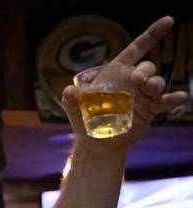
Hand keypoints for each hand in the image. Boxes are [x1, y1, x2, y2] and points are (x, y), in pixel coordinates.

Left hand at [61, 16, 189, 151]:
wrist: (95, 143)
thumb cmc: (84, 120)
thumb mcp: (74, 109)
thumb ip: (71, 99)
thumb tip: (69, 91)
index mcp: (116, 72)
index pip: (136, 49)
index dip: (151, 35)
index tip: (168, 21)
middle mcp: (133, 81)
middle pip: (147, 67)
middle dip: (145, 70)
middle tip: (137, 80)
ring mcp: (144, 95)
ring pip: (157, 82)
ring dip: (156, 83)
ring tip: (150, 89)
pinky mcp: (150, 110)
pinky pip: (165, 102)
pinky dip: (173, 99)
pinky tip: (181, 96)